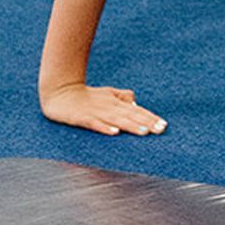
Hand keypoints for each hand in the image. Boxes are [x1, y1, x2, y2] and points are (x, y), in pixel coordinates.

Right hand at [40, 83, 167, 135]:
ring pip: (117, 120)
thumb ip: (123, 98)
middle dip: (147, 122)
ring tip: (144, 132)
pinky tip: (115, 132)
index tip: (163, 126)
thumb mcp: (108, 94)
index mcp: (116, 103)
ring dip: (131, 126)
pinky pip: (95, 124)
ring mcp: (96, 112)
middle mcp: (109, 107)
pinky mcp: (83, 117)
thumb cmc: (87, 96)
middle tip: (161, 130)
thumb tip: (137, 105)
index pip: (137, 111)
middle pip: (131, 115)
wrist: (60, 92)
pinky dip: (105, 127)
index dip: (150, 118)